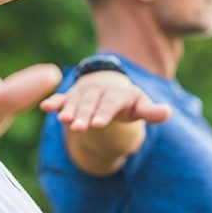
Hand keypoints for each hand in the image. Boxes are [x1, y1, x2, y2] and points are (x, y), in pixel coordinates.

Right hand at [40, 71, 169, 131]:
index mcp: (116, 94)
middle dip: (83, 116)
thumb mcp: (140, 106)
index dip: (104, 113)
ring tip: (62, 121)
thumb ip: (151, 111)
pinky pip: (61, 99)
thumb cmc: (127, 102)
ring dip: (67, 111)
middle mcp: (98, 91)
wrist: (108, 85)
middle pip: (90, 105)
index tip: (99, 124)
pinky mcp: (69, 97)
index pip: (110, 104)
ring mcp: (82, 93)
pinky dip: (53, 102)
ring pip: (74, 103)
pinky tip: (44, 107)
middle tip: (77, 128)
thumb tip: (167, 112)